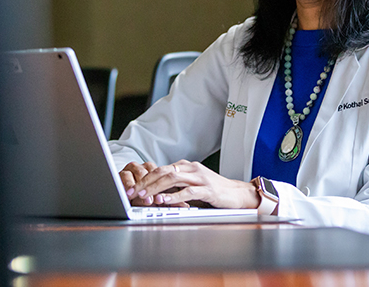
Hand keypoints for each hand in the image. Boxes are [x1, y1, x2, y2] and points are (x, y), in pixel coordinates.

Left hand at [129, 160, 259, 209]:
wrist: (237, 193)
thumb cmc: (213, 190)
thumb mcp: (192, 184)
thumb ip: (176, 185)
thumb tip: (154, 191)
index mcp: (186, 166)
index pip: (160, 169)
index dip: (144, 178)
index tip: (132, 188)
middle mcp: (191, 168)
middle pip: (163, 172)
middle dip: (145, 182)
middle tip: (132, 192)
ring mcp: (200, 178)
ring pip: (172, 179)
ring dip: (155, 189)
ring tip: (143, 196)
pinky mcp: (208, 189)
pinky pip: (188, 192)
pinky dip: (174, 197)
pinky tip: (164, 201)